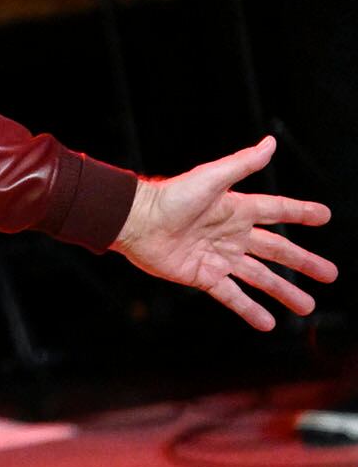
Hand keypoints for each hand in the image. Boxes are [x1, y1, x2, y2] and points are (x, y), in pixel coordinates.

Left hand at [112, 136, 335, 330]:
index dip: (300, 213)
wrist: (135, 222)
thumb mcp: (211, 178)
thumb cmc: (170, 196)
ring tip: (307, 306)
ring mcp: (219, 257)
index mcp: (237, 209)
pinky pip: (232, 296)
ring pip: (260, 277)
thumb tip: (270, 142)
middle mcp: (231, 234)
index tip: (325, 216)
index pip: (277, 210)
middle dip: (304, 262)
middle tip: (330, 274)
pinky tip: (268, 323)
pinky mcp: (203, 276)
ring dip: (284, 291)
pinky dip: (250, 310)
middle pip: (277, 250)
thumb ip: (242, 164)